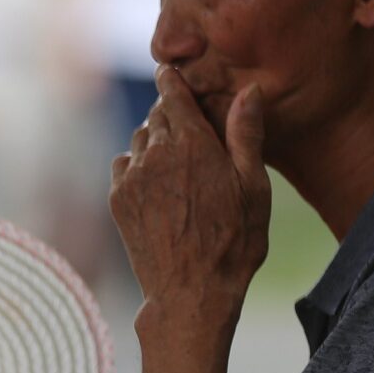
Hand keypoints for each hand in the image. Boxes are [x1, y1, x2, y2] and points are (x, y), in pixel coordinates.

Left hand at [108, 68, 269, 317]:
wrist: (191, 295)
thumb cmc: (233, 244)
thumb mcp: (255, 189)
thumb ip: (246, 135)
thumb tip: (249, 90)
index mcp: (194, 143)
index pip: (172, 91)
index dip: (173, 81)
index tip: (175, 77)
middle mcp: (157, 153)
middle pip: (156, 114)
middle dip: (171, 116)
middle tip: (192, 135)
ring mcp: (133, 177)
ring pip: (139, 139)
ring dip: (155, 142)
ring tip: (178, 166)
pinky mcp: (118, 199)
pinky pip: (124, 165)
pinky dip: (138, 166)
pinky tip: (158, 186)